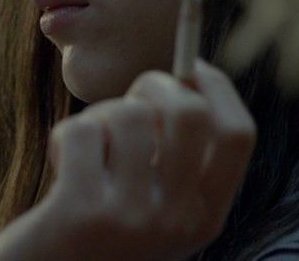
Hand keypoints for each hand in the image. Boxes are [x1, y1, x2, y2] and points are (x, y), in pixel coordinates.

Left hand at [0, 59, 255, 260]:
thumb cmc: (99, 233)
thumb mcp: (155, 208)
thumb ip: (176, 159)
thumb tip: (186, 73)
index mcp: (205, 217)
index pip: (237, 134)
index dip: (216, 88)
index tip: (193, 66)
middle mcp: (177, 221)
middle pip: (189, 112)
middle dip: (154, 85)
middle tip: (127, 102)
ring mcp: (131, 219)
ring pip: (126, 114)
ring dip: (99, 117)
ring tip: (87, 149)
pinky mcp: (81, 214)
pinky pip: (80, 131)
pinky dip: (63, 138)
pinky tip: (61, 168)